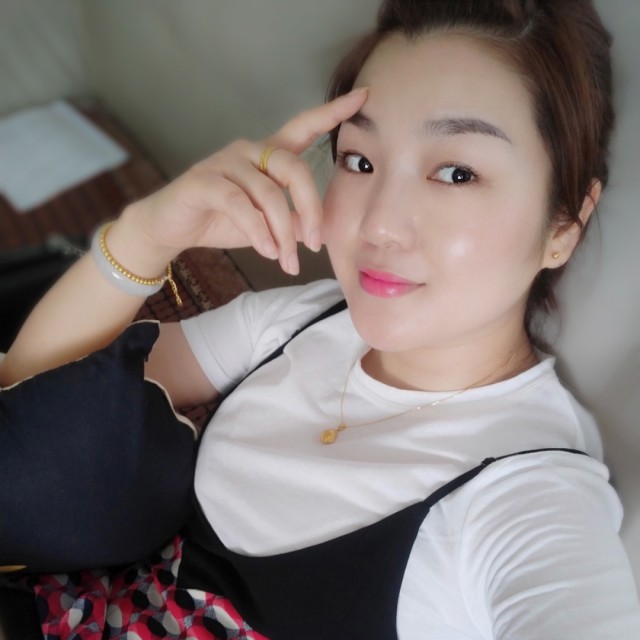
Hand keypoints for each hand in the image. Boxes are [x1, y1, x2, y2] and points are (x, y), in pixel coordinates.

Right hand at [123, 87, 367, 274]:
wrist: (172, 228)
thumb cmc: (221, 220)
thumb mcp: (266, 225)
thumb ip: (292, 222)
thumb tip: (320, 232)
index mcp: (268, 156)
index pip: (303, 127)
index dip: (332, 113)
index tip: (363, 97)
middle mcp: (250, 151)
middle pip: (295, 168)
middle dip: (311, 209)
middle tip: (314, 245)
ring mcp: (225, 163)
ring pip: (268, 193)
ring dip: (282, 233)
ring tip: (287, 261)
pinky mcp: (204, 181)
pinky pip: (240, 204)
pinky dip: (258, 231)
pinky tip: (266, 251)